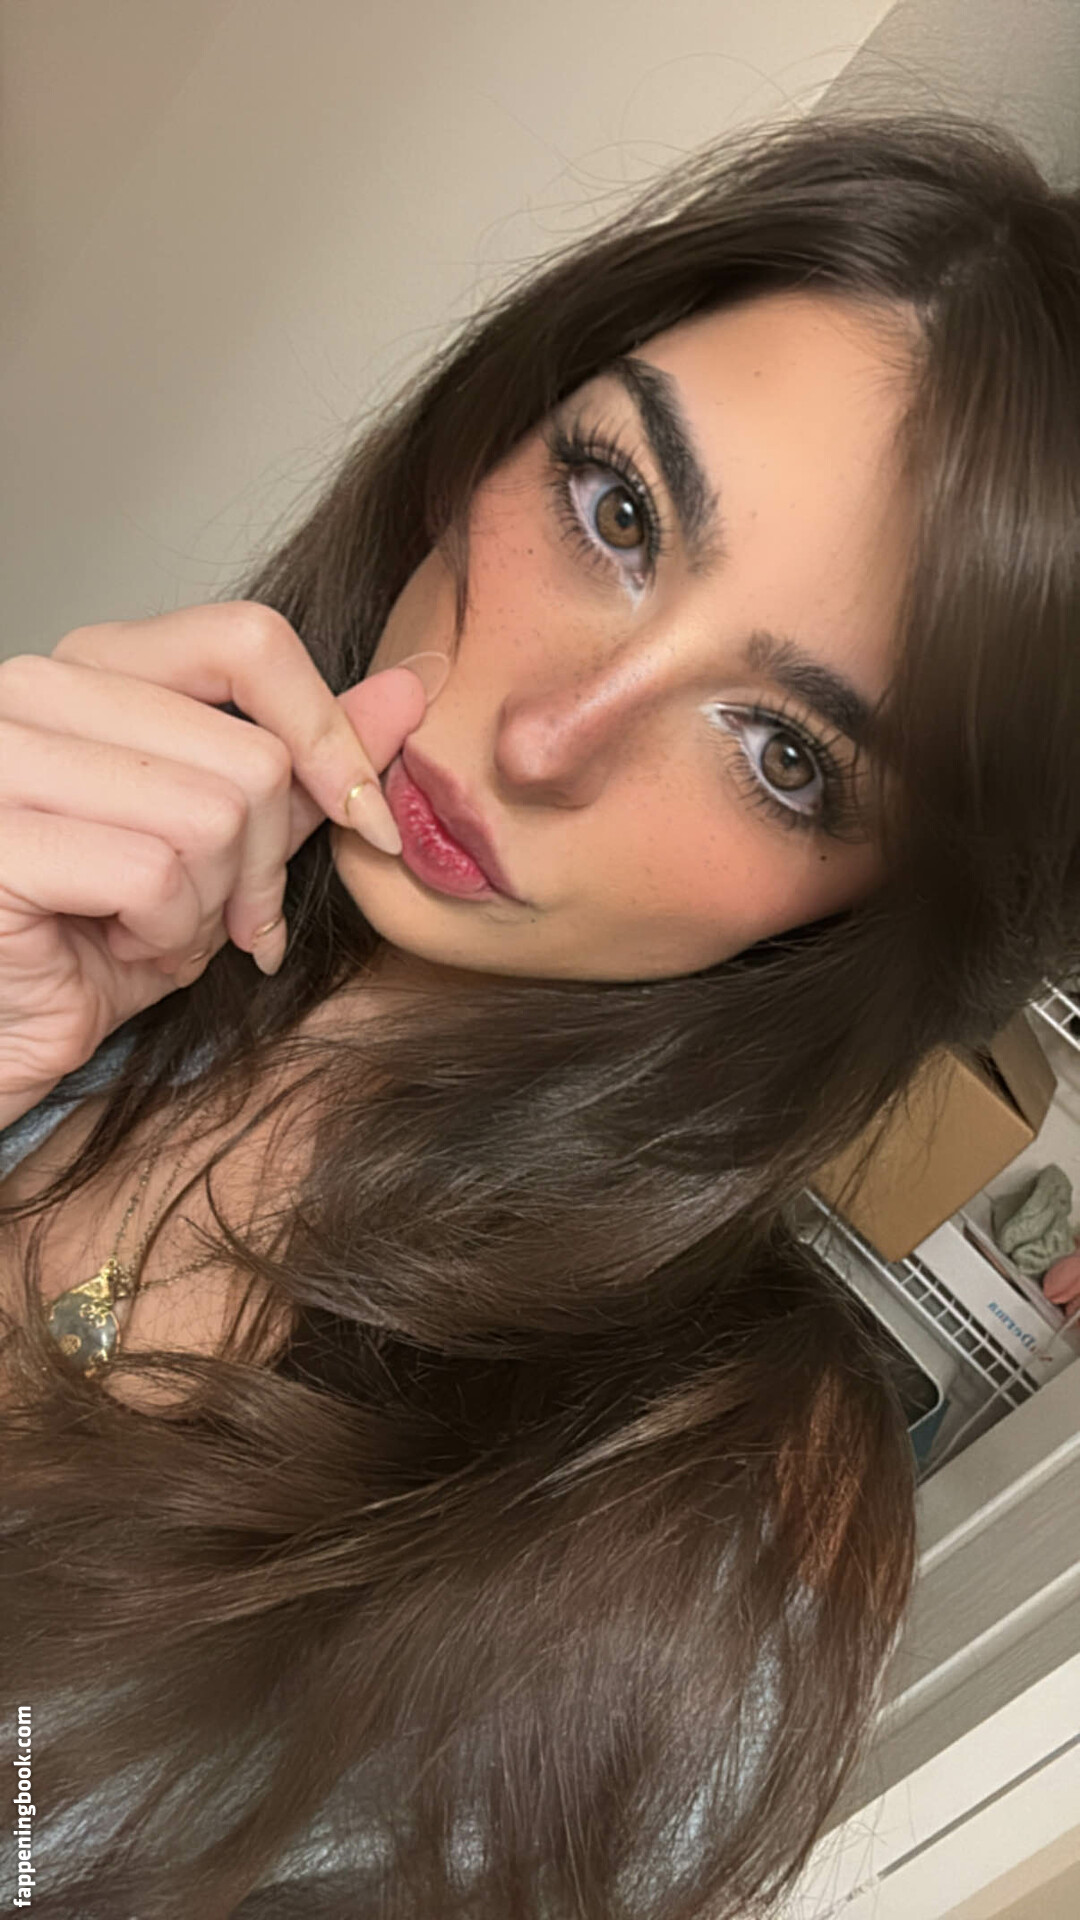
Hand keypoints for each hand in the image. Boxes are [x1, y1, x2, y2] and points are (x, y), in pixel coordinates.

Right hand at [0, 600, 436, 1113]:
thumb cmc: (90, 943)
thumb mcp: (217, 845)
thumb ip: (299, 761)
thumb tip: (410, 688)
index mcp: (87, 666)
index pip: (246, 640)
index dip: (327, 732)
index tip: (358, 814)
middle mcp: (33, 688)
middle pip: (249, 754)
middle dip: (263, 863)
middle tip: (220, 919)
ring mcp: (3, 757)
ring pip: (212, 815)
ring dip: (211, 907)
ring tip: (154, 932)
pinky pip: (156, 875)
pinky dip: (164, 937)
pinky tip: (115, 950)